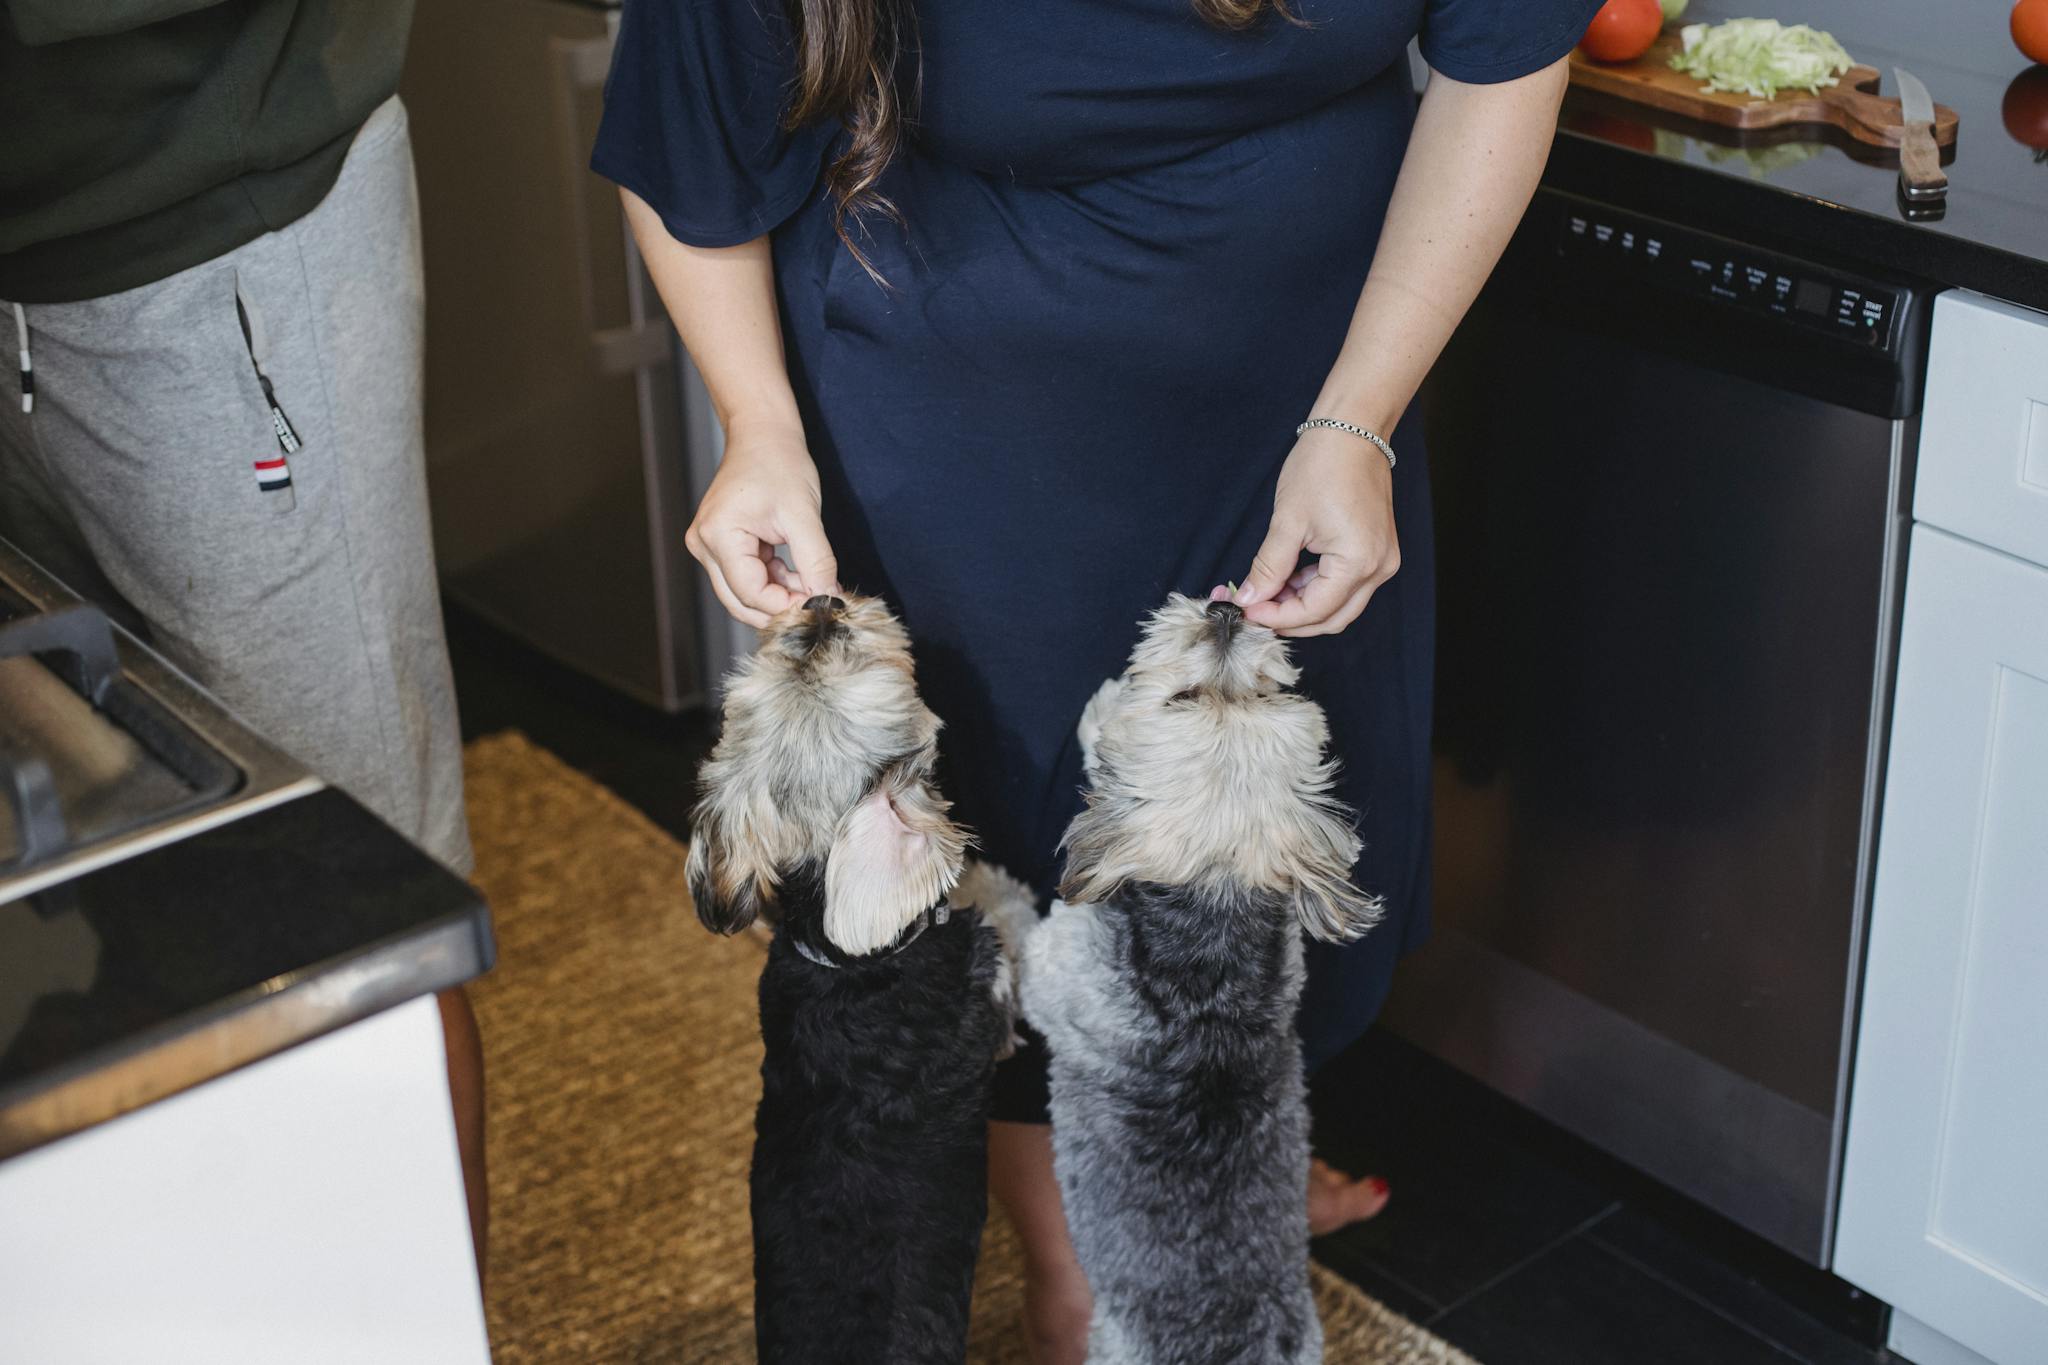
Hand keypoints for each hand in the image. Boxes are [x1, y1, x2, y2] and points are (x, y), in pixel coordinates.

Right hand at [683, 416, 840, 627]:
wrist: (762, 434)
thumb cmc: (779, 461)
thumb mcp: (804, 514)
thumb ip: (816, 561)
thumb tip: (828, 599)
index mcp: (718, 535)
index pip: (751, 593)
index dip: (787, 607)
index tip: (822, 605)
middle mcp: (704, 545)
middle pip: (741, 601)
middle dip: (781, 608)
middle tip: (819, 604)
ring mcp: (709, 547)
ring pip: (743, 594)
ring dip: (779, 596)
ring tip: (811, 580)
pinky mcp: (720, 547)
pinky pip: (746, 579)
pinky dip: (773, 583)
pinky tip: (796, 572)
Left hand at [1224, 426, 1399, 636]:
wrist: (1352, 430)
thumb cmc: (1322, 466)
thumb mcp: (1287, 521)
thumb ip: (1268, 567)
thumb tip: (1249, 598)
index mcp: (1358, 562)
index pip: (1314, 611)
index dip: (1276, 617)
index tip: (1246, 610)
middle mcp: (1379, 568)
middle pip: (1331, 619)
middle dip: (1290, 619)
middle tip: (1254, 608)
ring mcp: (1382, 561)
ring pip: (1339, 606)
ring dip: (1303, 605)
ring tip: (1268, 590)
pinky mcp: (1377, 552)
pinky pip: (1347, 586)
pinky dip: (1317, 589)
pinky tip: (1289, 578)